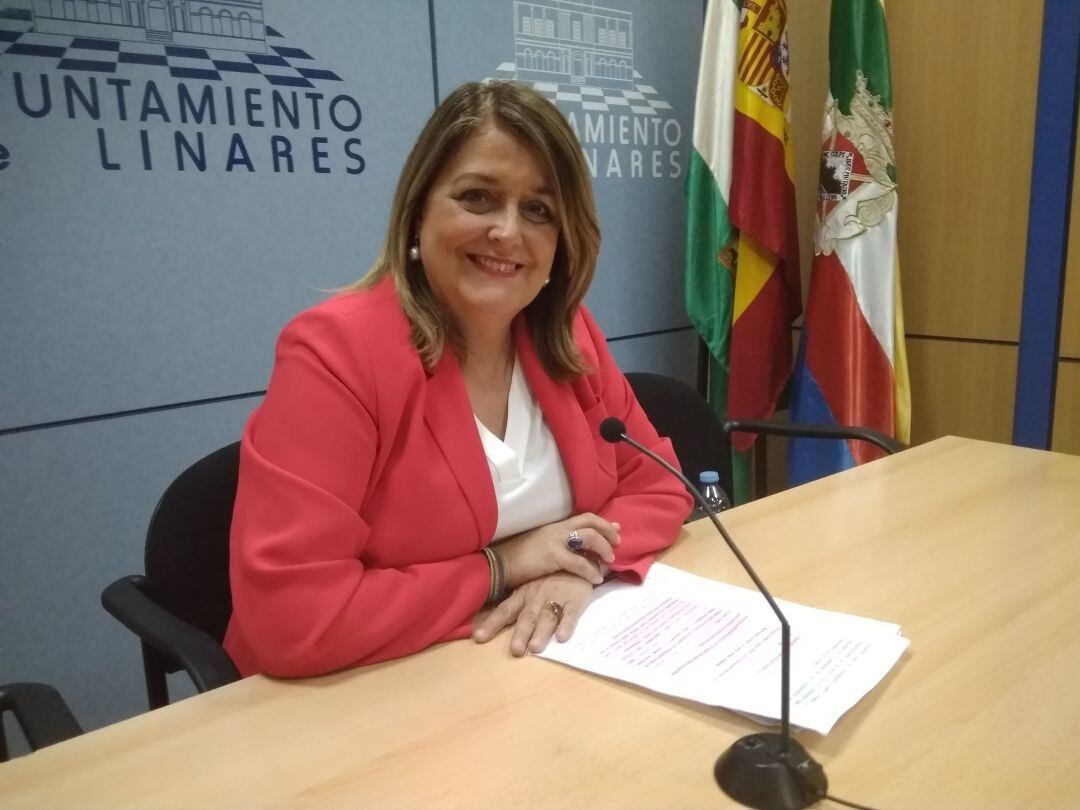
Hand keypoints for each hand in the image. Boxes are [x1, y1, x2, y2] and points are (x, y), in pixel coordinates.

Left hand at [472, 571, 595, 655]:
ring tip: (535, 648)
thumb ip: (515, 606)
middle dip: (521, 633)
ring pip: (548, 617)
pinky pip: (571, 614)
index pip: (505, 610)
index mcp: (523, 594)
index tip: (478, 636)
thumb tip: (489, 625)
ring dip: (541, 632)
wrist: (578, 559)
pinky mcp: (575, 600)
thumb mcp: (528, 586)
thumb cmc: (549, 577)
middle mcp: (537, 597)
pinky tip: (562, 636)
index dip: (492, 623)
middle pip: (527, 617)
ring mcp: (557, 598)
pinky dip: (567, 625)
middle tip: (515, 650)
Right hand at [492, 513, 619, 588]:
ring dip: (603, 549)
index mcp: (555, 526)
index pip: (584, 517)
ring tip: (609, 561)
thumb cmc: (518, 557)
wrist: (499, 564)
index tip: (616, 528)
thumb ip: (559, 544)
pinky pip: (579, 563)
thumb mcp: (541, 544)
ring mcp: (555, 541)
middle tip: (617, 543)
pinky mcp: (552, 556)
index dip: (603, 522)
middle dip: (608, 532)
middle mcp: (557, 529)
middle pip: (590, 523)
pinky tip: (596, 579)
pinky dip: (591, 571)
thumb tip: (577, 549)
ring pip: (588, 538)